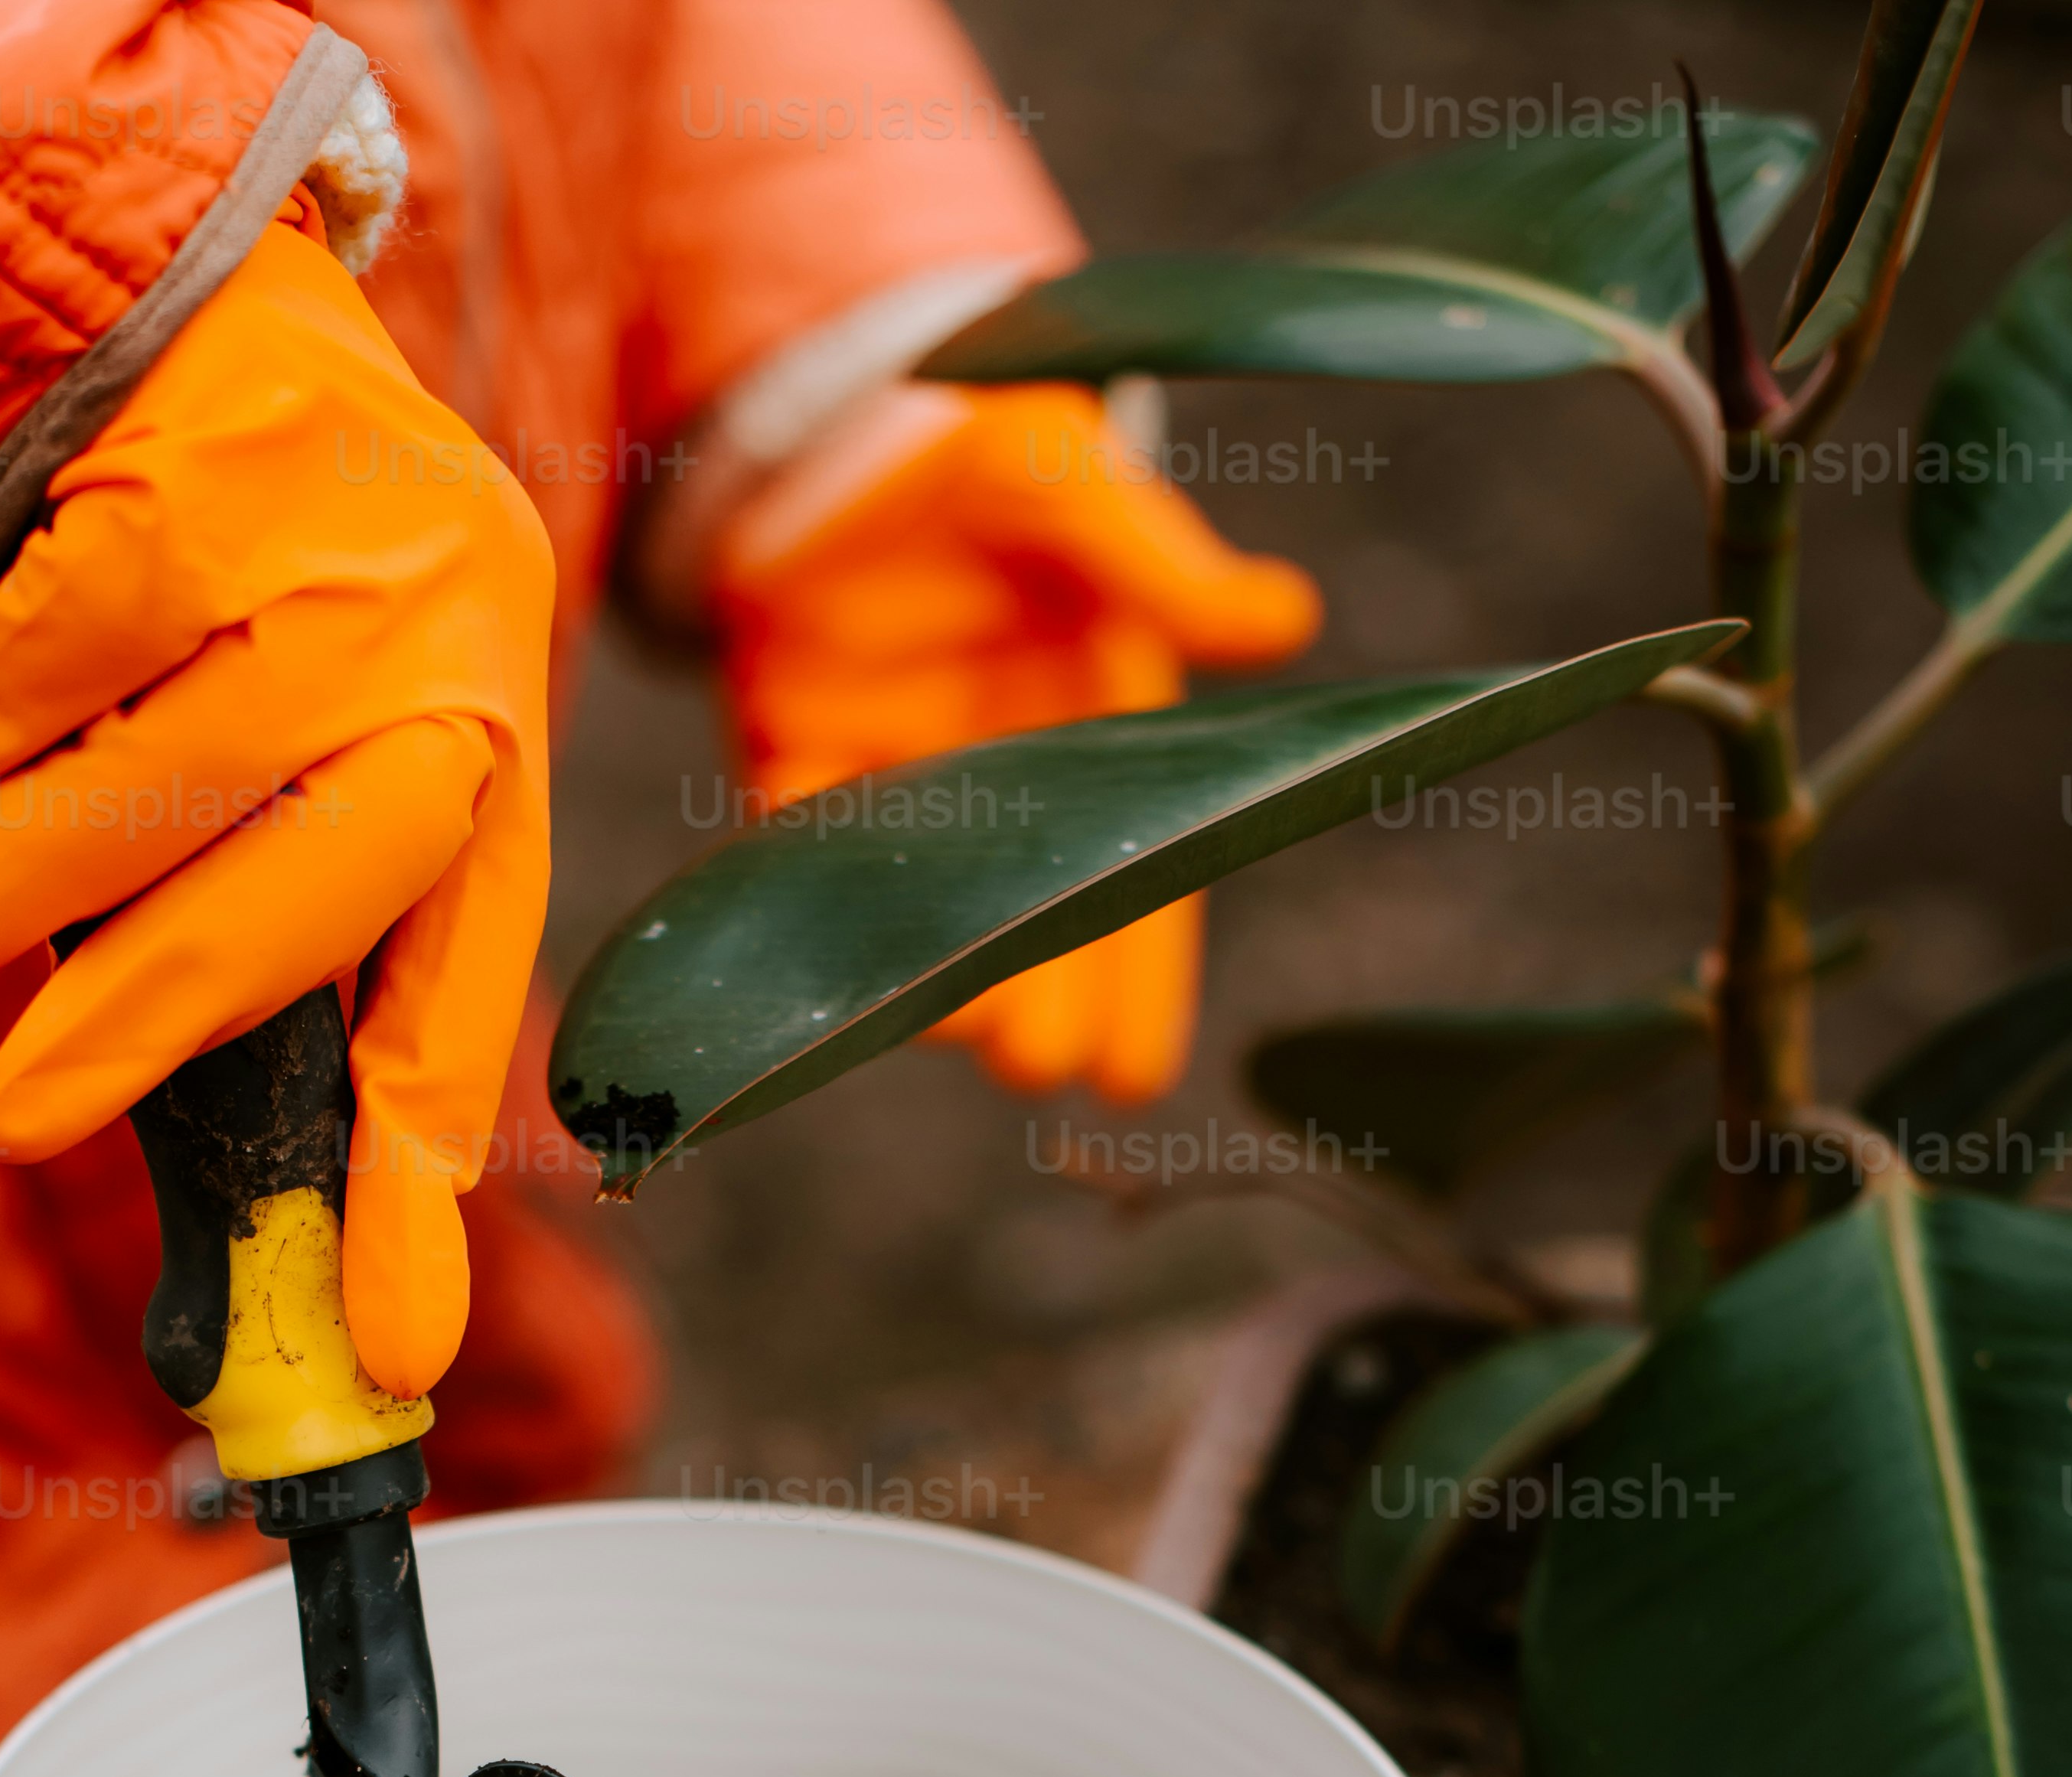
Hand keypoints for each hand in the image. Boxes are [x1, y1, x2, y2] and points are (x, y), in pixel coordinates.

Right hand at [0, 219, 553, 1397]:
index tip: (391, 1348)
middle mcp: (454, 646)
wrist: (183, 286)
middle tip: (8, 1127)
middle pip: (308, 890)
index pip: (463, 997)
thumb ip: (262, 970)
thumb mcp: (291, 766)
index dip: (425, 1182)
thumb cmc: (225, 606)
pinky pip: (63, 642)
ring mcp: (340, 541)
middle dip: (146, 1025)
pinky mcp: (213, 450)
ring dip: (1, 890)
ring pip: (162, 776)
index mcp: (492, 757)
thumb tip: (261, 1284)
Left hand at [714, 383, 1321, 1106]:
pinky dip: (815, 864)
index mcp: (1088, 720)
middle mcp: (991, 766)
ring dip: (933, 968)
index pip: (1129, 870)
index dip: (1136, 977)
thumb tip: (1285, 619)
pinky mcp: (786, 739)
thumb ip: (1160, 560)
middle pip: (1025, 907)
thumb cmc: (987, 440)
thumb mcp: (1077, 484)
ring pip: (915, 894)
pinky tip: (832, 934)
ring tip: (965, 1033)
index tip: (1137, 1074)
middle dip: (1037, 994)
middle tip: (1045, 1069)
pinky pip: (795, 818)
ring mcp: (887, 763)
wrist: (844, 409)